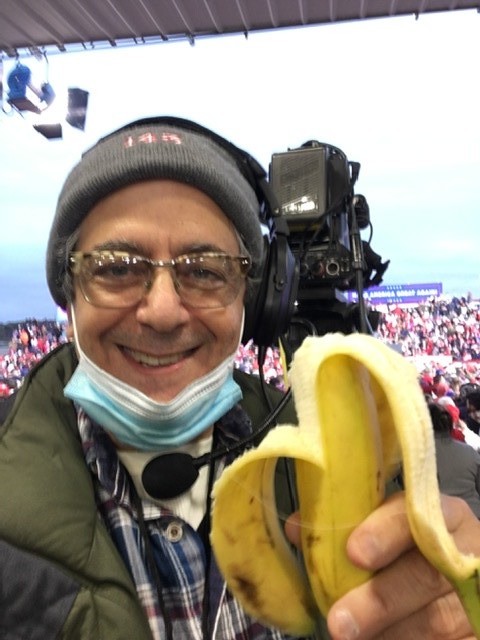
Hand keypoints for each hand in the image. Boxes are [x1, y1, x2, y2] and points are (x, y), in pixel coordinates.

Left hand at [285, 492, 478, 638]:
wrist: (450, 577)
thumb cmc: (407, 549)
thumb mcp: (383, 530)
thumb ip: (345, 527)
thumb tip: (297, 528)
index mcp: (439, 513)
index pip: (414, 515)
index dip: (385, 531)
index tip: (354, 552)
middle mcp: (464, 548)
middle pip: (425, 573)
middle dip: (380, 598)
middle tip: (340, 622)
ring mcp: (475, 591)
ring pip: (438, 618)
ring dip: (391, 632)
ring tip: (351, 639)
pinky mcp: (478, 627)